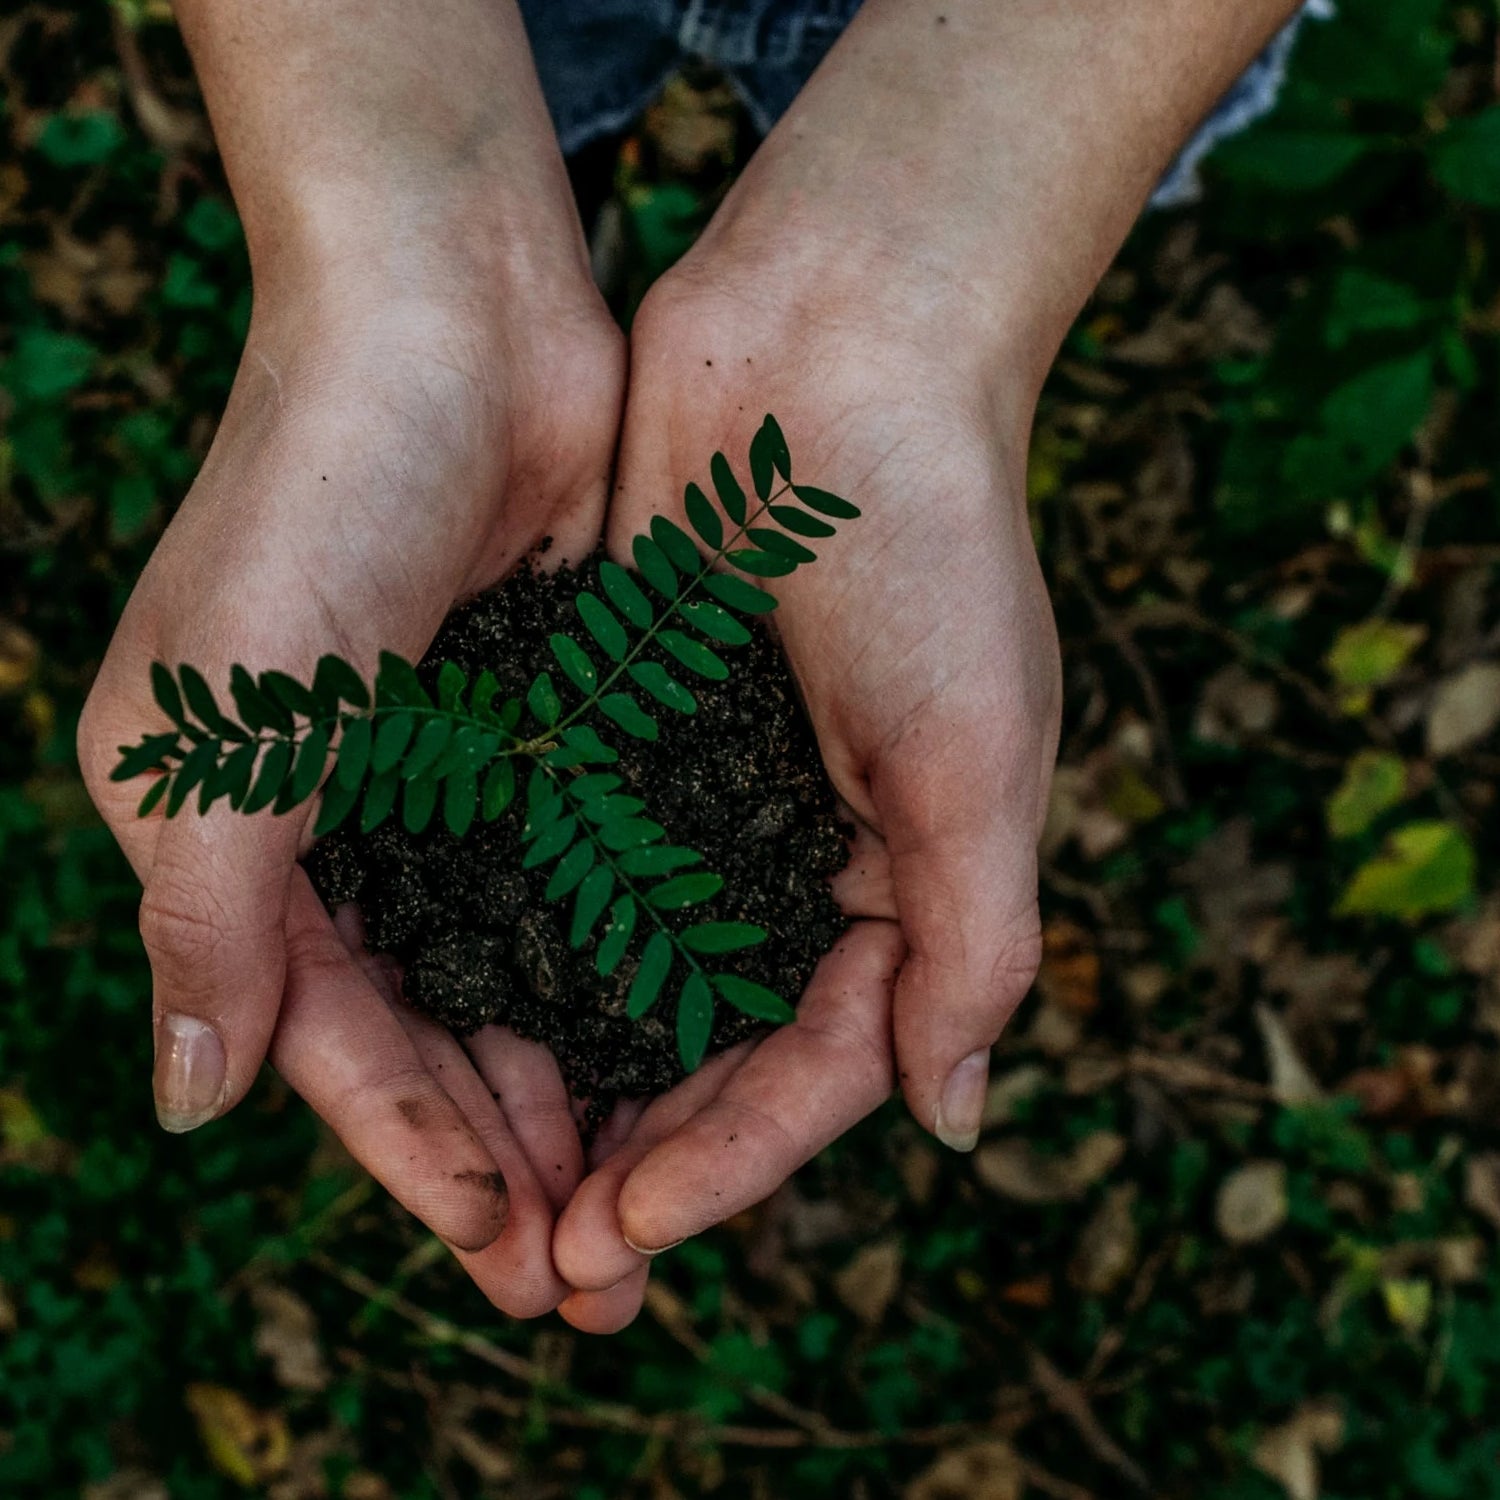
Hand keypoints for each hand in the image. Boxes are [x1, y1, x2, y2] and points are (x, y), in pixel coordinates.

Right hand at [78, 245, 624, 1313]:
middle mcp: (350, 828)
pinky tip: (684, 1045)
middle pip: (435, 1032)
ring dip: (578, 1086)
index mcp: (244, 838)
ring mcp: (458, 784)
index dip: (416, 1153)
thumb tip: (192, 1103)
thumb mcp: (224, 720)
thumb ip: (207, 915)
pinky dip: (626, 970)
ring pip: (521, 977)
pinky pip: (590, 885)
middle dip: (510, 1153)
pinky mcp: (553, 734)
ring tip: (652, 1194)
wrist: (452, 321)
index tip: (508, 1253)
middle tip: (598, 1275)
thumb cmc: (318, 498)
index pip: (335, 1040)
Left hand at [549, 257, 1060, 1331]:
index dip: (734, 1158)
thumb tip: (951, 1123)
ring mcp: (701, 797)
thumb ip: (975, 943)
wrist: (835, 350)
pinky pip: (566, 864)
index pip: (820, 1063)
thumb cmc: (933, 547)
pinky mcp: (618, 730)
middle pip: (715, 1048)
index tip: (633, 1226)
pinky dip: (520, 946)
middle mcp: (796, 855)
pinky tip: (455, 1019)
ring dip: (570, 1082)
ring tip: (494, 1183)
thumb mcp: (982, 758)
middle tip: (551, 1260)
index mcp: (898, 877)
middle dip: (643, 1154)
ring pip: (628, 979)